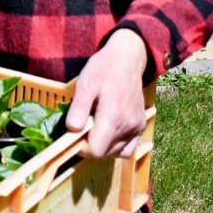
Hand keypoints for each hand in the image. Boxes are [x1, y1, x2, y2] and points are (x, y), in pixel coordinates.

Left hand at [66, 30, 149, 158]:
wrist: (127, 60)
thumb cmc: (103, 69)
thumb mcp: (85, 84)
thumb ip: (79, 108)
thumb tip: (72, 130)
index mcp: (113, 116)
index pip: (96, 149)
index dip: (81, 147)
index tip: (75, 134)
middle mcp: (128, 125)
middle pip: (104, 152)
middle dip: (89, 145)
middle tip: (83, 126)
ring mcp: (136, 127)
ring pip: (115, 152)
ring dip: (102, 146)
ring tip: (95, 126)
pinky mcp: (141, 127)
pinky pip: (128, 149)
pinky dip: (116, 148)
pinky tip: (107, 134)